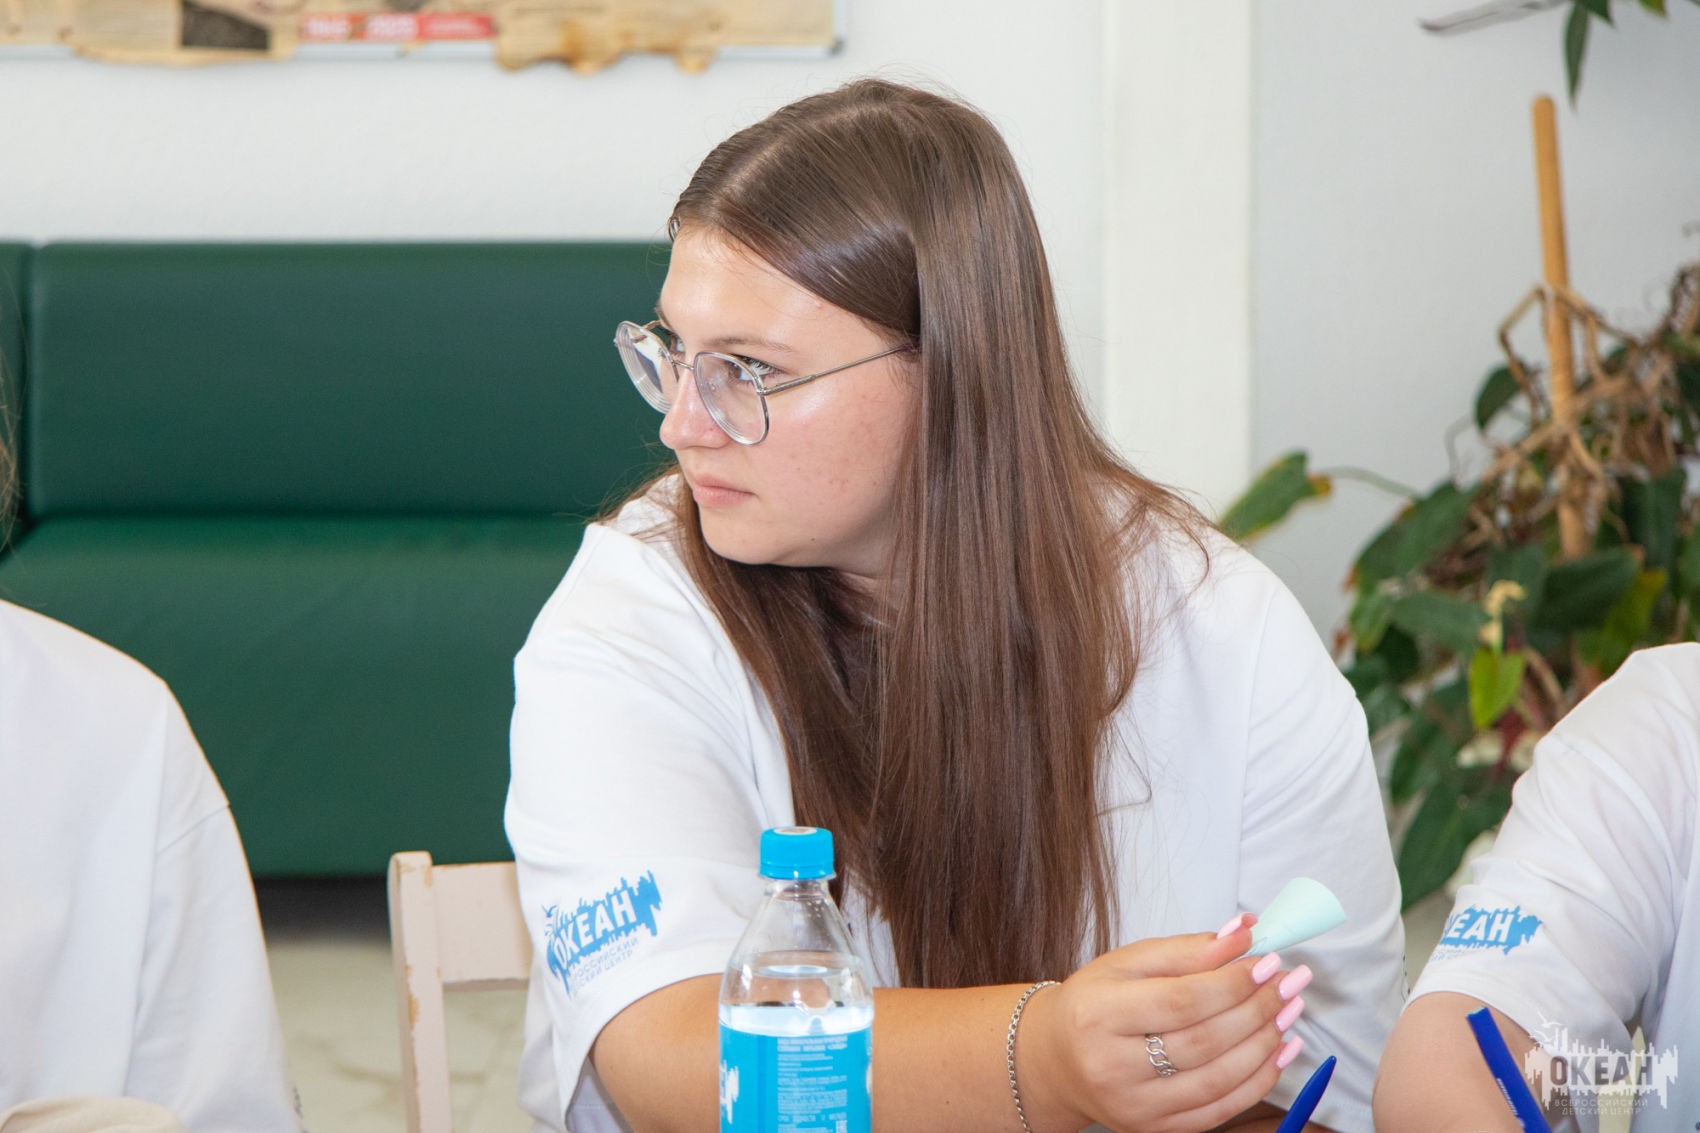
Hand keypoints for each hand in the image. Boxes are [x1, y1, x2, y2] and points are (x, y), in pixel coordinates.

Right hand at [1017, 915, 1307, 1132]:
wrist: (1059, 1058)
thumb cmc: (1096, 1003)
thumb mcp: (1128, 963)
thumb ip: (1186, 949)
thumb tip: (1243, 933)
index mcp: (1098, 1014)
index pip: (1180, 1001)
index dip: (1231, 983)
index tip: (1266, 960)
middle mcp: (1111, 1066)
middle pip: (1203, 1041)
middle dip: (1257, 1009)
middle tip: (1289, 981)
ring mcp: (1134, 1105)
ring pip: (1218, 1079)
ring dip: (1265, 1043)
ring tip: (1289, 1010)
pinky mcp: (1153, 1130)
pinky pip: (1219, 1109)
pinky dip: (1258, 1080)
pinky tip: (1280, 1049)